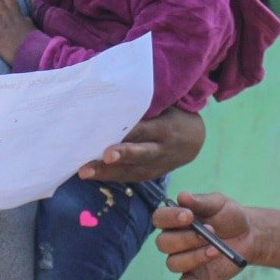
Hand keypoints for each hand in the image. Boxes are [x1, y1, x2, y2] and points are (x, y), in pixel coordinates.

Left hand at [78, 108, 204, 181]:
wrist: (194, 140)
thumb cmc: (173, 116)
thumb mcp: (166, 107)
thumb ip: (145, 109)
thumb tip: (112, 102)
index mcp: (167, 128)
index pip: (145, 130)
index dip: (130, 134)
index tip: (112, 135)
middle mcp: (163, 149)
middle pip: (141, 153)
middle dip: (122, 155)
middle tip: (104, 156)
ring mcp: (158, 166)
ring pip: (132, 170)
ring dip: (108, 172)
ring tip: (85, 172)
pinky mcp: (151, 175)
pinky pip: (130, 177)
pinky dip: (111, 176)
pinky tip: (92, 175)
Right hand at [155, 191, 254, 279]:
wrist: (249, 236)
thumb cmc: (230, 216)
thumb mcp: (219, 204)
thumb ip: (201, 202)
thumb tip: (182, 196)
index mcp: (175, 219)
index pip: (159, 218)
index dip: (170, 217)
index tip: (189, 215)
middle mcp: (174, 240)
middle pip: (163, 243)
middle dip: (185, 238)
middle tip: (210, 231)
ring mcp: (183, 259)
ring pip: (173, 263)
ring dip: (194, 256)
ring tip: (216, 249)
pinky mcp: (194, 275)